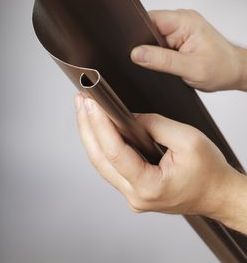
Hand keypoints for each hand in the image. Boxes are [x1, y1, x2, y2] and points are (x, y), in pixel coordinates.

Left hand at [75, 94, 234, 217]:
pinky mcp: (134, 189)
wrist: (218, 193)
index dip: (100, 124)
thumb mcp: (187, 139)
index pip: (115, 152)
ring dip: (91, 135)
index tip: (91, 104)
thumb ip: (155, 125)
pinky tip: (98, 129)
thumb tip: (130, 118)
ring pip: (102, 163)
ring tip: (85, 111)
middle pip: (100, 158)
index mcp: (150, 186)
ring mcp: (133, 195)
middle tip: (81, 102)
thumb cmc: (209, 172)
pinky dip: (103, 145)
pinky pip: (111, 166)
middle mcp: (136, 196)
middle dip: (87, 126)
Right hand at [130, 9, 246, 91]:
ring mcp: (180, 28)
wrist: (234, 71)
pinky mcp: (179, 36)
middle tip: (160, 61)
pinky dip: (161, 54)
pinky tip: (170, 62)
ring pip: (154, 36)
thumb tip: (137, 54)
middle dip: (147, 46)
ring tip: (170, 62)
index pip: (150, 19)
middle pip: (149, 27)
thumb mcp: (191, 68)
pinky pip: (161, 42)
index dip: (138, 34)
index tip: (135, 51)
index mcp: (185, 21)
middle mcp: (182, 20)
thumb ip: (162, 61)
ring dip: (156, 51)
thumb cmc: (221, 68)